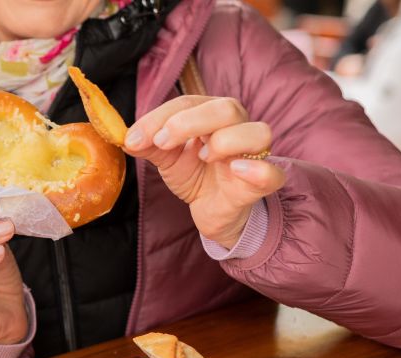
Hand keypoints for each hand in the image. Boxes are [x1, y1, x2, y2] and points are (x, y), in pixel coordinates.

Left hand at [125, 96, 285, 248]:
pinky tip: (236, 171)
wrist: (213, 210)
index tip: (135, 139)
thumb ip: (149, 145)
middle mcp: (237, 127)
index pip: (188, 103)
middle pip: (226, 108)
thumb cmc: (195, 174)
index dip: (159, 117)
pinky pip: (273, 173)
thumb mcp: (167, 157)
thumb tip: (127, 138)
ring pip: (257, 132)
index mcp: (212, 115)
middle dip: (188, 123)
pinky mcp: (261, 184)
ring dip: (224, 141)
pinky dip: (258, 170)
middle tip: (162, 143)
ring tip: (202, 157)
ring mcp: (253, 155)